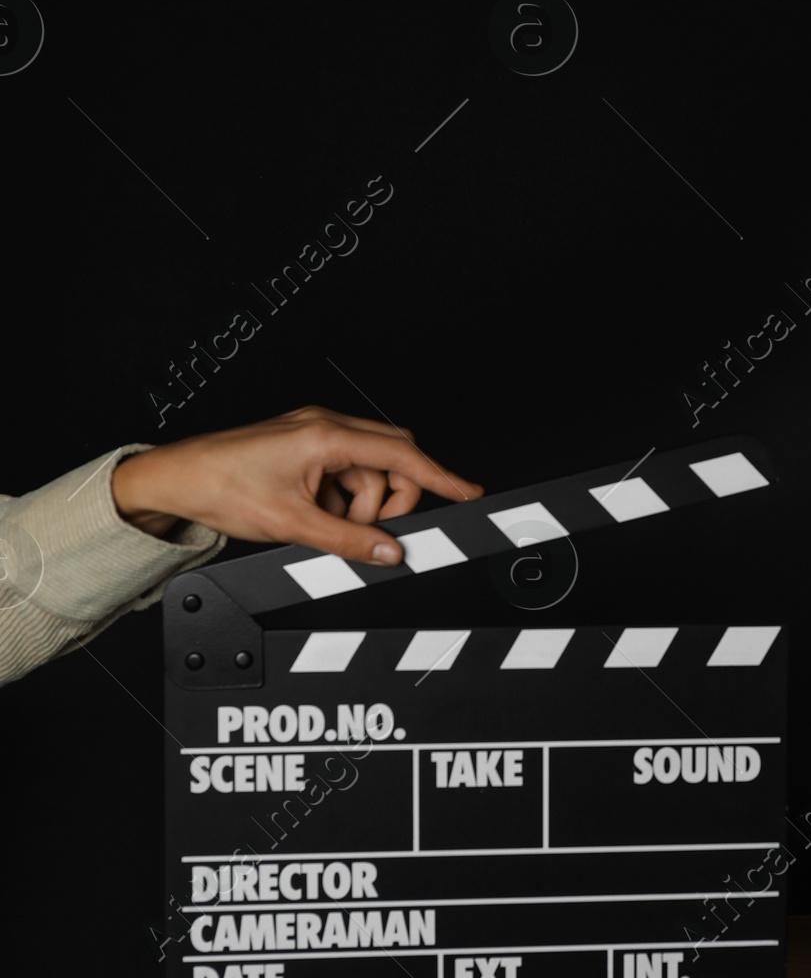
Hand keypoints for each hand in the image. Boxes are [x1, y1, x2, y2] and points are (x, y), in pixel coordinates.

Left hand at [110, 404, 483, 560]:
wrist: (175, 479)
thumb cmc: (220, 487)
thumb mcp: (291, 523)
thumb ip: (348, 539)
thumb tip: (390, 551)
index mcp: (326, 435)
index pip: (402, 453)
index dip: (440, 476)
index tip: (468, 492)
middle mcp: (325, 426)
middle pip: (392, 457)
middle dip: (391, 498)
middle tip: (372, 532)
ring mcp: (315, 434)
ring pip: (368, 471)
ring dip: (360, 504)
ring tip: (323, 525)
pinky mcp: (305, 447)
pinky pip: (344, 473)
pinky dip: (340, 499)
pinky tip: (312, 515)